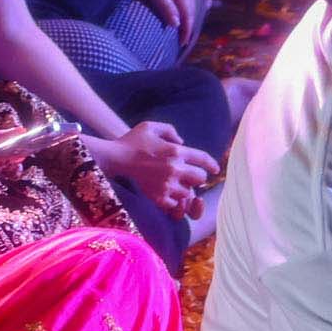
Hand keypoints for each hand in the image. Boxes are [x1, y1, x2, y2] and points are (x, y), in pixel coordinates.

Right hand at [99, 120, 217, 213]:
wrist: (116, 158)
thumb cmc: (133, 140)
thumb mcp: (152, 126)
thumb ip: (170, 131)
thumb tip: (182, 142)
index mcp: (176, 151)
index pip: (203, 159)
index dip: (212, 164)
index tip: (215, 169)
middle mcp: (174, 169)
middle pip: (200, 178)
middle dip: (197, 177)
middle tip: (190, 176)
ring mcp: (166, 185)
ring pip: (188, 193)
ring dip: (185, 190)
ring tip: (177, 185)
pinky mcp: (157, 197)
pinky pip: (175, 204)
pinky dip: (173, 201)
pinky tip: (168, 193)